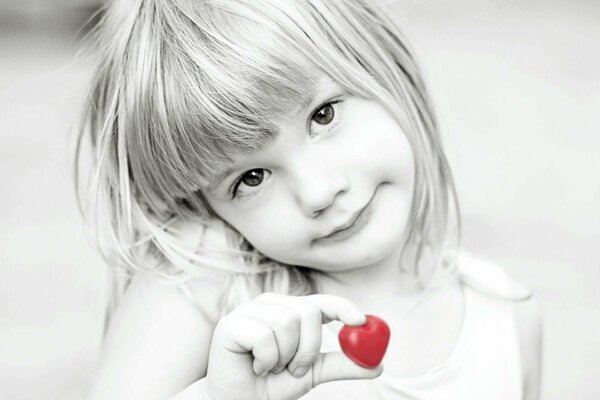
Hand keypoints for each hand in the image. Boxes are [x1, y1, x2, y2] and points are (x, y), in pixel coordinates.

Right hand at [205, 293, 382, 399]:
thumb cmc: (272, 385)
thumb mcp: (312, 375)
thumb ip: (341, 365)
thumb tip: (378, 363)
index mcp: (292, 311)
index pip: (322, 302)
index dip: (342, 307)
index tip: (360, 321)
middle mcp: (272, 305)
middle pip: (307, 311)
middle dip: (308, 348)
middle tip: (295, 368)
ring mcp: (250, 311)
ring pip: (287, 324)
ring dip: (284, 357)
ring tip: (271, 367)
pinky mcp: (232, 323)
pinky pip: (264, 337)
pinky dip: (266, 361)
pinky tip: (255, 367)